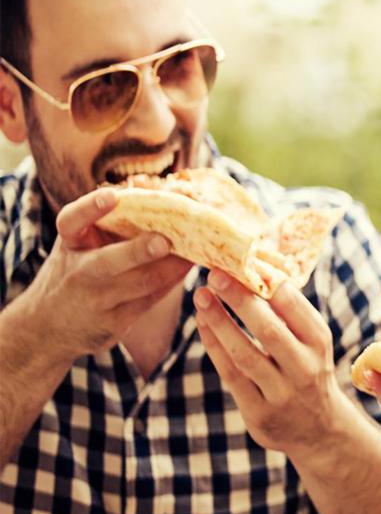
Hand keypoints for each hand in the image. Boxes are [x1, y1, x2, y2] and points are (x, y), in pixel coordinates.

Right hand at [19, 187, 192, 363]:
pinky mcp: (117, 323)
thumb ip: (109, 219)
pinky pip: (153, 299)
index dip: (89, 208)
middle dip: (139, 251)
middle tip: (165, 241)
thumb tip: (159, 186)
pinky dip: (176, 279)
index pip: (71, 222)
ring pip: (142, 282)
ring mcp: (98, 301)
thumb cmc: (77, 268)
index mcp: (70, 243)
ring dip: (174, 264)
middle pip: (108, 262)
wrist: (48, 327)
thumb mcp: (80, 242)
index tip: (110, 195)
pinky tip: (196, 263)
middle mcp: (79, 272)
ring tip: (200, 245)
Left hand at [194, 271, 349, 458]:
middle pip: (268, 329)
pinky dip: (215, 347)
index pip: (294, 306)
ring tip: (202, 297)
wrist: (319, 430)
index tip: (243, 262)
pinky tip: (203, 325)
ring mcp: (282, 394)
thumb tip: (256, 270)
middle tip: (215, 274)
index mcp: (320, 342)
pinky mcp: (259, 414)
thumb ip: (290, 314)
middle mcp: (305, 368)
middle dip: (239, 299)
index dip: (266, 283)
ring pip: (244, 354)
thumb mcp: (312, 342)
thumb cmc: (309, 370)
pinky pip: (231, 376)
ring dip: (219, 322)